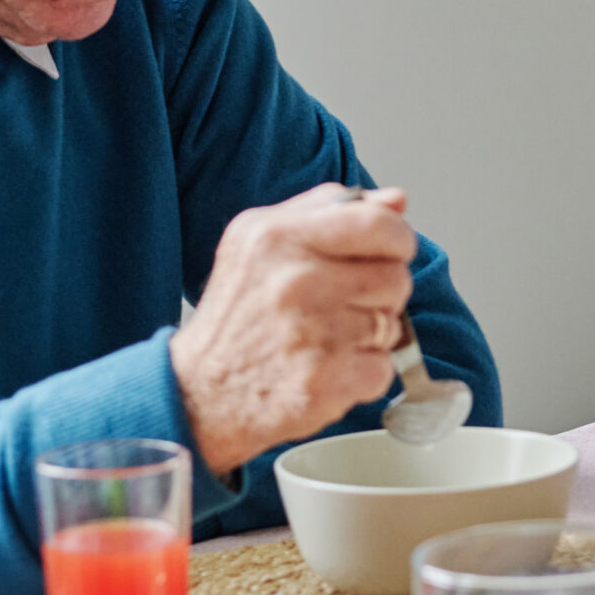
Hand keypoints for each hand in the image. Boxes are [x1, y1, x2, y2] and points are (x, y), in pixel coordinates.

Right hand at [170, 184, 417, 475]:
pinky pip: (384, 368)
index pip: (380, 224)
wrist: (197, 394)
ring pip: (393, 324)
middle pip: (395, 276)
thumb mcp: (260, 239)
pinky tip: (329, 368)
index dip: (397, 240)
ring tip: (329, 336)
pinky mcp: (325, 382)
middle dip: (382, 291)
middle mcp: (295, 282)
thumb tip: (396, 200)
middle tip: (342, 303)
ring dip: (373, 334)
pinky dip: (365, 372)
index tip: (386, 253)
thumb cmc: (238, 313)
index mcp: (277, 236)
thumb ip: (327, 208)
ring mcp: (312, 334)